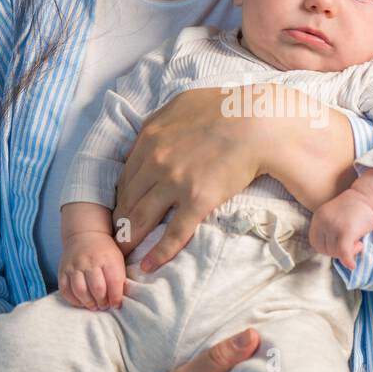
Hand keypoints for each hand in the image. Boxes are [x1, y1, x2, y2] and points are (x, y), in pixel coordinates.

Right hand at [58, 233, 126, 309]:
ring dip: (88, 302)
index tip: (116, 305)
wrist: (85, 235)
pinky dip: (73, 300)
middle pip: (97, 288)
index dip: (116, 298)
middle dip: (102, 302)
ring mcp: (74, 266)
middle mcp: (90, 262)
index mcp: (107, 259)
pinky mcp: (63, 270)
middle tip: (104, 306)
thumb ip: (119, 278)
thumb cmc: (105, 251)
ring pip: (80, 290)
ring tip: (94, 306)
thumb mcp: (117, 259)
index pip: (114, 282)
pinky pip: (65, 289)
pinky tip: (81, 302)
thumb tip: (118, 301)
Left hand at [112, 87, 264, 273]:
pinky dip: (158, 253)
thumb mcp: (181, 105)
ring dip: (130, 237)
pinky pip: (173, 233)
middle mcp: (155, 161)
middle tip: (116, 236)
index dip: (121, 196)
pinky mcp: (197, 200)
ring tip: (124, 253)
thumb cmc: (225, 108)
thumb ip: (159, 123)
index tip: (121, 209)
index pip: (126, 175)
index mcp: (150, 138)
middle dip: (119, 220)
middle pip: (128, 198)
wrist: (256, 120)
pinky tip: (149, 266)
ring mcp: (174, 182)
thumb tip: (147, 135)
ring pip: (142, 217)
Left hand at [309, 191, 372, 269]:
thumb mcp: (335, 217)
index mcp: (318, 217)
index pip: (315, 242)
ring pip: (334, 252)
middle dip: (337, 252)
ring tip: (358, 243)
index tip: (339, 246)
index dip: (327, 248)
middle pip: (324, 249)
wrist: (370, 195)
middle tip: (352, 245)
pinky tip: (353, 264)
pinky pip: (344, 252)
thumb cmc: (356, 208)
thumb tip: (334, 252)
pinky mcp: (346, 231)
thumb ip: (330, 231)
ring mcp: (334, 226)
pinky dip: (348, 261)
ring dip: (347, 253)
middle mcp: (323, 221)